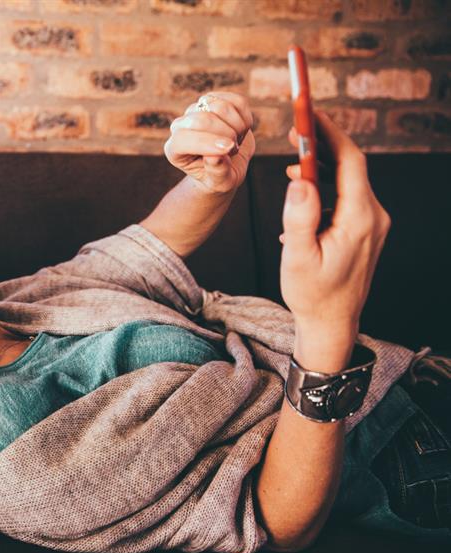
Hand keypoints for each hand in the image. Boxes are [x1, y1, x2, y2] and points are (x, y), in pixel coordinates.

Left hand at [164, 91, 255, 194]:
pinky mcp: (215, 100)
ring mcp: (197, 110)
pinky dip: (245, 117)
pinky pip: (236, 101)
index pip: (183, 139)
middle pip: (202, 120)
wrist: (228, 165)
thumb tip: (215, 155)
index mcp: (174, 149)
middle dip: (226, 135)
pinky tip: (241, 130)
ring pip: (221, 107)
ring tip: (235, 141)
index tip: (228, 149)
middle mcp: (180, 126)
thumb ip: (216, 172)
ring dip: (237, 127)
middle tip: (232, 150)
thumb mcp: (220, 182)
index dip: (207, 142)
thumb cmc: (220, 177)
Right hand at [279, 110, 391, 331]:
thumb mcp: (298, 257)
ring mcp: (373, 224)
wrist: (332, 324)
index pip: (350, 160)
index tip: (310, 114)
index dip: (330, 132)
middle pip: (351, 166)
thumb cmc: (312, 294)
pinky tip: (304, 199)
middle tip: (297, 130)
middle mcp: (374, 216)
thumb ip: (300, 216)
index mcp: (359, 218)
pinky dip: (327, 189)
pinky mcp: (367, 231)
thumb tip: (299, 179)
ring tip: (293, 169)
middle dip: (323, 145)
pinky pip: (348, 198)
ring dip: (322, 169)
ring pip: (349, 182)